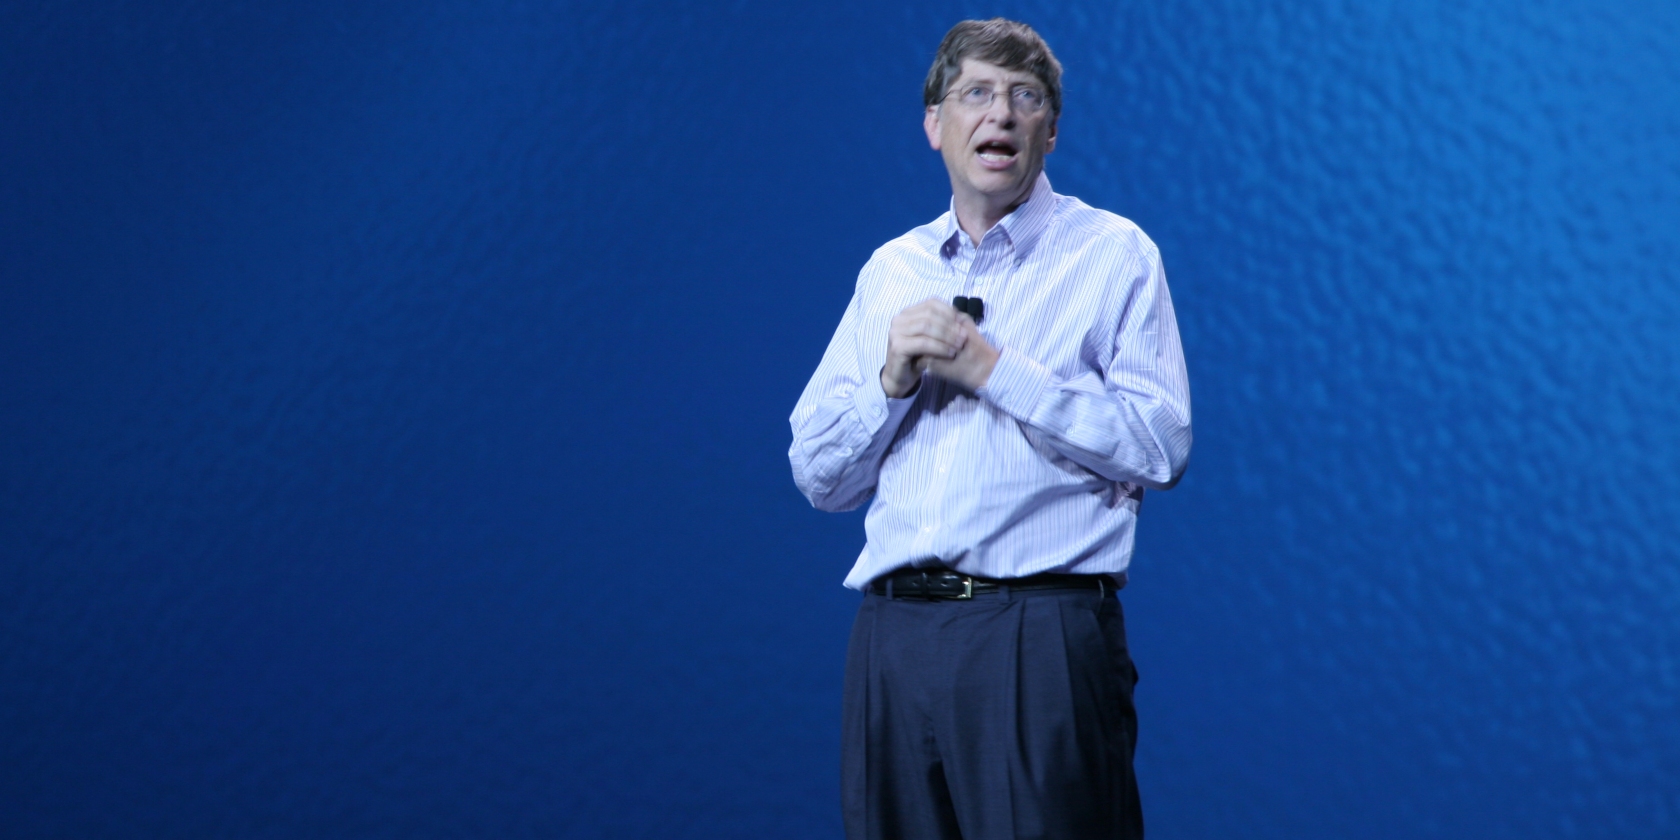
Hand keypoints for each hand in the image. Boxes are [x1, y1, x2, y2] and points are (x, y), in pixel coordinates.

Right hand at [880, 298, 999, 397]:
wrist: (900, 378)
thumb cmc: (918, 357)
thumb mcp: (930, 338)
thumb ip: (941, 325)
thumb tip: (962, 316)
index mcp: (907, 313)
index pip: (931, 303)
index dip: (949, 311)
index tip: (962, 324)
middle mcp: (899, 319)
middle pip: (930, 314)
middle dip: (950, 325)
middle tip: (964, 337)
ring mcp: (895, 332)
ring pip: (926, 327)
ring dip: (947, 336)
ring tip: (959, 346)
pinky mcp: (897, 346)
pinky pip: (923, 343)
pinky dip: (939, 348)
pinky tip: (950, 353)